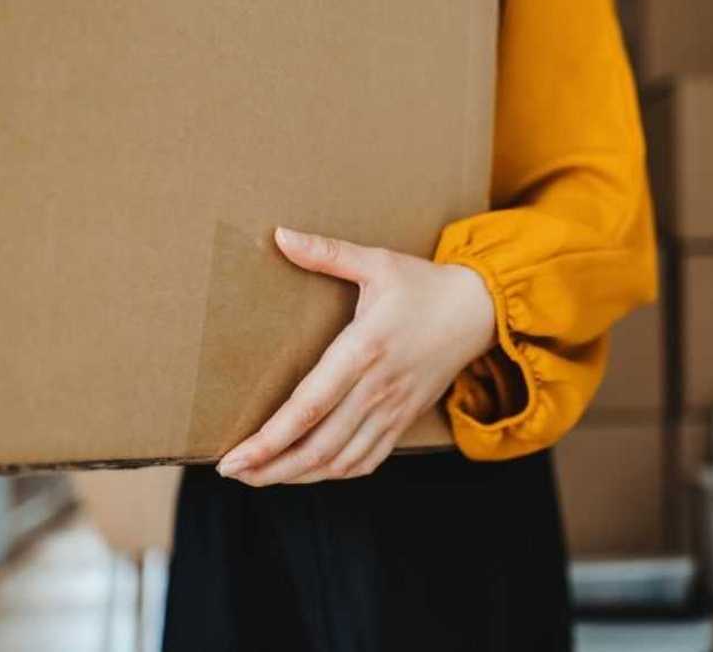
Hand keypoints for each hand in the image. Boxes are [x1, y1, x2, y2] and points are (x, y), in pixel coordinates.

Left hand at [216, 227, 495, 485]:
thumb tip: (279, 235)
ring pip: (340, 460)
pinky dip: (334, 473)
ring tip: (260, 477)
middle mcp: (378, 387)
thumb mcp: (377, 262)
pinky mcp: (404, 419)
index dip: (270, 438)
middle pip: (318, 445)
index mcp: (364, 349)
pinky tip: (309, 472)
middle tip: (232, 472)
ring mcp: (393, 409)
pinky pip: (367, 460)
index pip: (310, 406)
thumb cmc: (424, 286)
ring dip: (297, 475)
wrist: (480, 311)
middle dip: (270, 467)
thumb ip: (326, 253)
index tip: (234, 456)